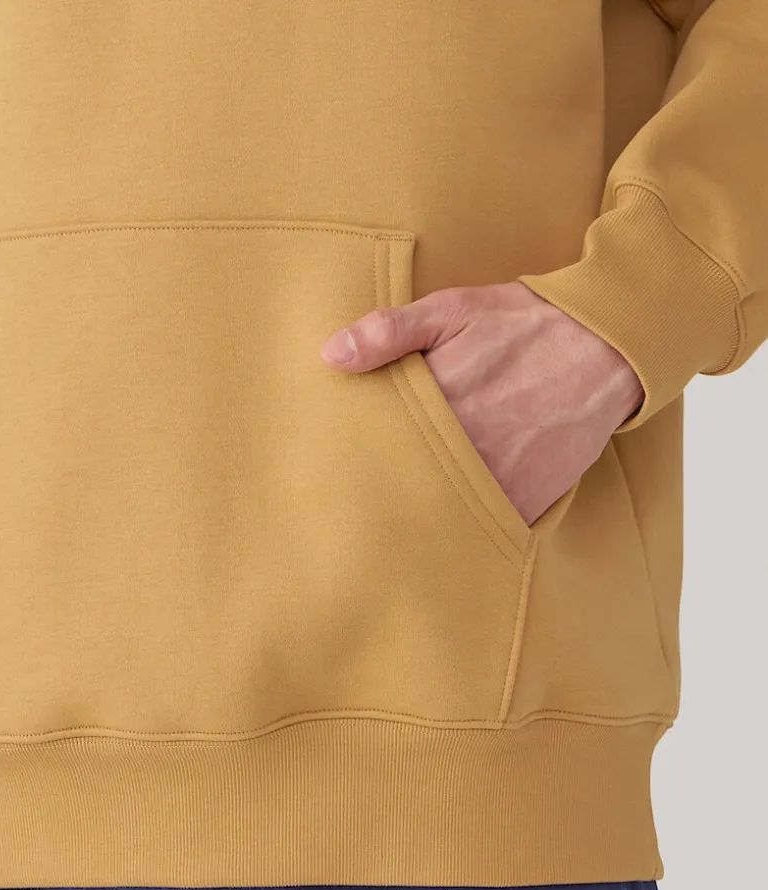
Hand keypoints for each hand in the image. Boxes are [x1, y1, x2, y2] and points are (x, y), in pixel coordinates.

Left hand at [320, 281, 642, 524]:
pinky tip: (440, 526)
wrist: (609, 347)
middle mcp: (467, 449)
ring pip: (441, 514)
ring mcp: (499, 480)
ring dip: (419, 515)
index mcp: (440, 404)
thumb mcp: (453, 310)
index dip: (356, 455)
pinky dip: (462, 529)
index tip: (333, 462)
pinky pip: (483, 528)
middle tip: (352, 501)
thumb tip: (330, 355)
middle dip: (380, 491)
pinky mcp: (526, 501)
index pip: (379, 444)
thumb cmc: (524, 325)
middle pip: (405, 485)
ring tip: (390, 524)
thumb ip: (390, 331)